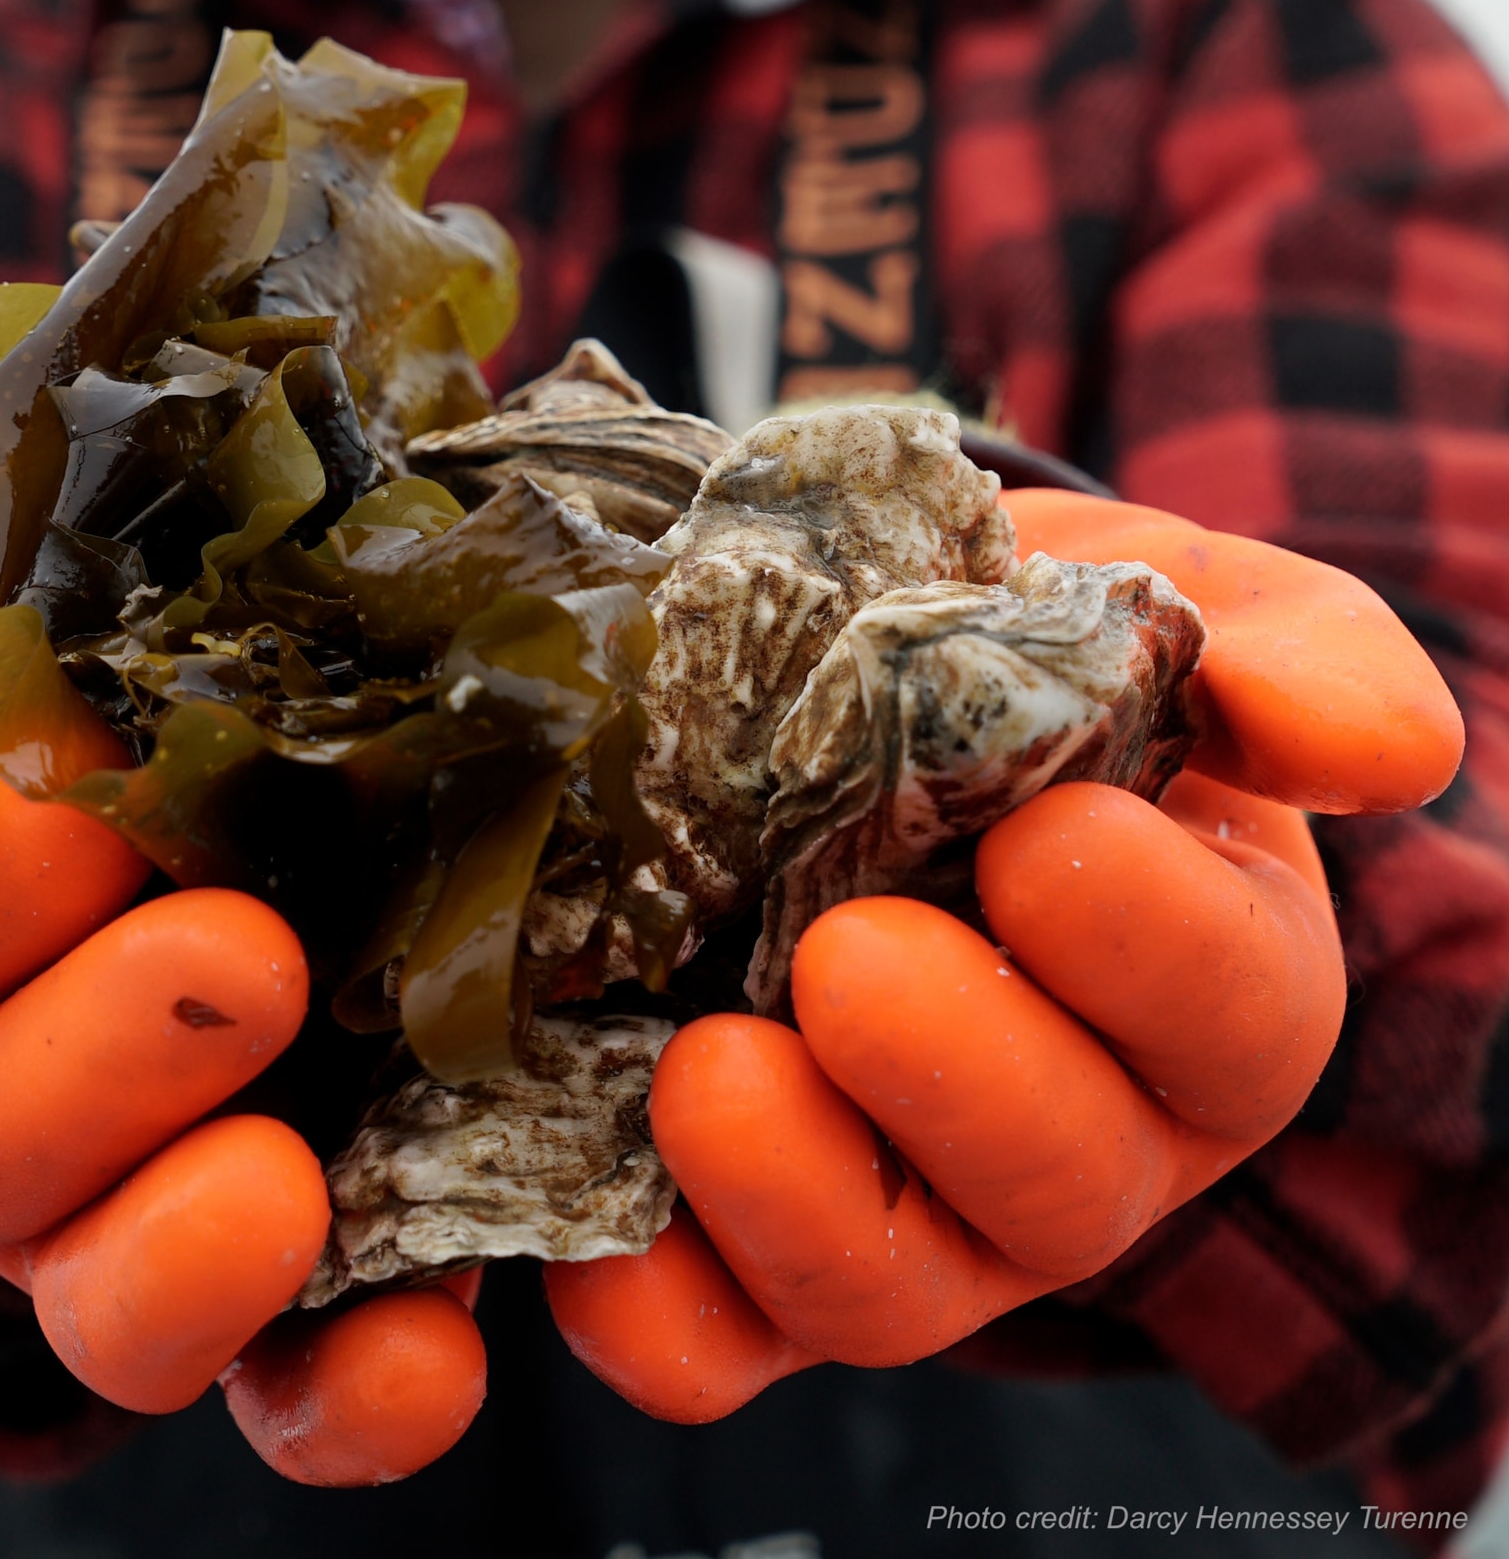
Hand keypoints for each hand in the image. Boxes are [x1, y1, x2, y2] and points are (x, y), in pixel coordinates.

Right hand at [0, 540, 486, 1482]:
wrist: (463, 732)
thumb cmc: (282, 655)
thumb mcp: (156, 588)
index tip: (59, 789)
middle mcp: (50, 1092)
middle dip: (91, 1055)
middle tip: (241, 956)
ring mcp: (176, 1211)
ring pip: (106, 1302)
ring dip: (169, 1254)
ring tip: (282, 1183)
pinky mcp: (325, 1307)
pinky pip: (305, 1404)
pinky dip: (351, 1402)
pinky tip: (430, 1358)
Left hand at [546, 489, 1464, 1422]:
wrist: (844, 707)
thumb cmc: (1030, 667)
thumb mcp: (1171, 616)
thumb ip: (1289, 662)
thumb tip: (1369, 748)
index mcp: (1208, 998)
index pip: (1233, 1012)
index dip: (1153, 947)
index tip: (1046, 836)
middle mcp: (1074, 1141)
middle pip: (1060, 1182)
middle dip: (962, 1079)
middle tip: (849, 954)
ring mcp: (911, 1217)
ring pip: (885, 1290)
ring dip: (794, 1201)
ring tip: (706, 1072)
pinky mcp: (751, 1255)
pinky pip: (715, 1343)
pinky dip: (653, 1315)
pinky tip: (590, 1244)